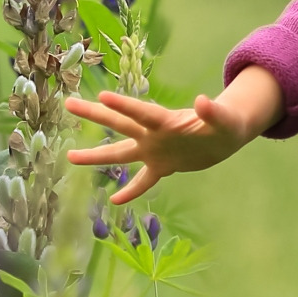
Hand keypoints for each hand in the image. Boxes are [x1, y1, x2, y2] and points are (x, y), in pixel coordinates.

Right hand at [64, 88, 259, 203]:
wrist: (228, 136)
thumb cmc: (227, 122)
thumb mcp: (225, 119)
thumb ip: (213, 111)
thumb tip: (203, 101)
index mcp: (166, 120)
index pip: (142, 112)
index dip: (124, 106)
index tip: (102, 96)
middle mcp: (154, 134)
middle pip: (120, 123)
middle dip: (95, 114)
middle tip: (69, 103)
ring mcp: (155, 150)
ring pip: (121, 152)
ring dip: (97, 156)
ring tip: (71, 156)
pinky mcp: (162, 166)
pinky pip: (143, 181)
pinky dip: (131, 191)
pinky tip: (114, 201)